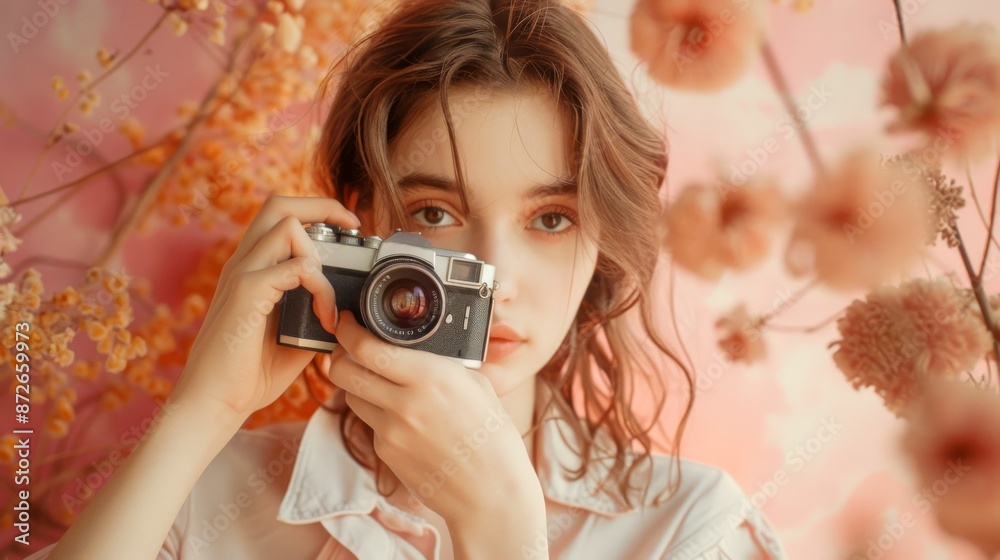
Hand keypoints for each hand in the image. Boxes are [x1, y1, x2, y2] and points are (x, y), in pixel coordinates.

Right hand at [171, 195, 359, 420]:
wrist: (214, 403)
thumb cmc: (248, 374)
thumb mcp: (294, 336)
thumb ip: (314, 314)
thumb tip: (348, 308)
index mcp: (252, 269)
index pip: (279, 217)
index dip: (317, 212)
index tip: (348, 229)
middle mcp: (243, 264)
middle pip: (279, 204)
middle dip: (323, 206)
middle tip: (352, 227)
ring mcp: (242, 275)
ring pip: (287, 226)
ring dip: (321, 258)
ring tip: (328, 302)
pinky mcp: (246, 294)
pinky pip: (294, 267)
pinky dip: (320, 288)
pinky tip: (323, 318)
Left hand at [328, 310, 540, 523]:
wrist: (490, 492)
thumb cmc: (492, 437)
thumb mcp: (475, 384)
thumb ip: (439, 364)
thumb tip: (414, 350)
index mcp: (430, 377)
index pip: (367, 348)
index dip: (348, 331)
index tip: (347, 323)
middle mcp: (404, 403)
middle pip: (343, 371)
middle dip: (340, 355)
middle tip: (349, 349)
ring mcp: (391, 431)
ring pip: (351, 396)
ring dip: (358, 385)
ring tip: (380, 383)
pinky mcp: (386, 453)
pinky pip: (370, 423)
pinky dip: (379, 415)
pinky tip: (406, 420)